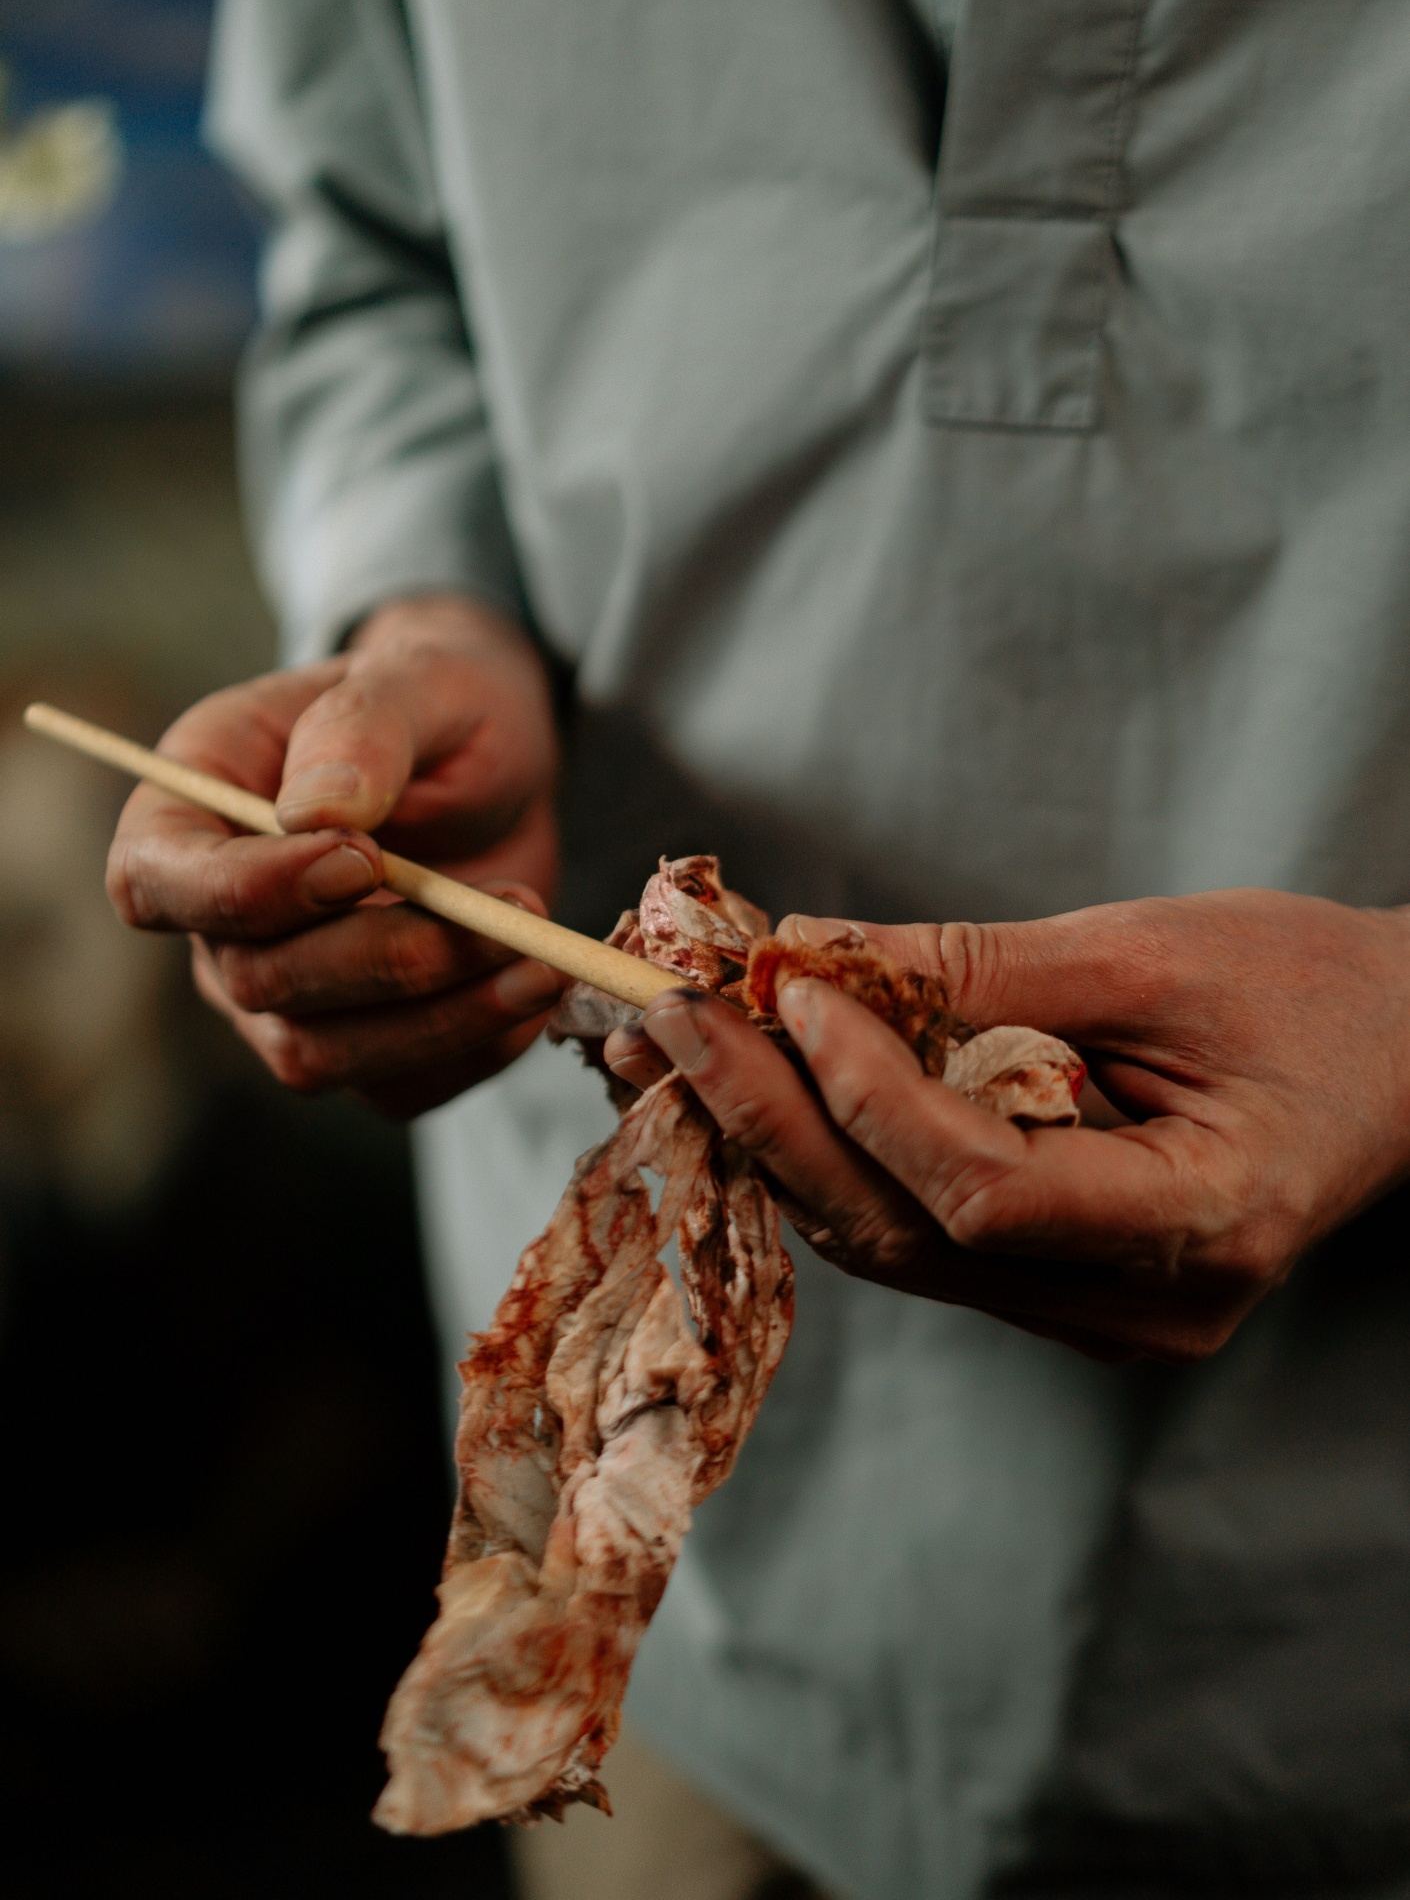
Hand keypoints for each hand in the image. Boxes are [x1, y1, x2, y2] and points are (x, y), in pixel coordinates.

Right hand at [107, 595, 564, 1116]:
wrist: (497, 761)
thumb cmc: (434, 704)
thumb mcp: (415, 679)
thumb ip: (363, 729)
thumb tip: (319, 813)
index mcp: (192, 809)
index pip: (155, 882)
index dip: (246, 892)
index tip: (362, 861)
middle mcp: (220, 919)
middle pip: (257, 983)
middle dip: (389, 956)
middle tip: (509, 907)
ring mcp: (284, 995)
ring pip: (322, 1056)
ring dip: (442, 1018)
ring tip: (542, 960)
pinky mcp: (362, 1043)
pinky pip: (396, 1087)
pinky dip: (473, 1051)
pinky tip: (532, 990)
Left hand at [604, 892, 1409, 1361]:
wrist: (1400, 1057)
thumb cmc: (1311, 990)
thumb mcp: (1156, 955)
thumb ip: (982, 969)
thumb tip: (810, 957)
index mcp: (1200, 1227)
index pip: (984, 1190)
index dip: (867, 1092)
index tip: (782, 987)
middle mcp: (1141, 1308)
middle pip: (910, 1235)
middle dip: (773, 1119)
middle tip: (665, 1016)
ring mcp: (1100, 1315)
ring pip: (897, 1244)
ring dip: (779, 1139)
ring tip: (679, 1045)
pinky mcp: (1062, 1287)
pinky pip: (920, 1232)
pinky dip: (836, 1153)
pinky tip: (760, 1086)